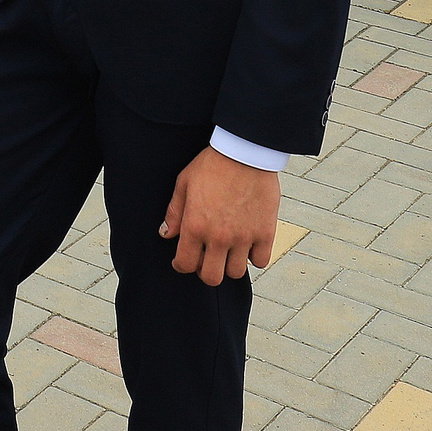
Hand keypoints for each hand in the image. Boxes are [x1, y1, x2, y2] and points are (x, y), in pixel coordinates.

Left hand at [160, 146, 278, 285]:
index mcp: (195, 226)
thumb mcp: (184, 184)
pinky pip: (260, 260)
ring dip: (229, 264)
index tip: (183, 261)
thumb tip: (166, 234)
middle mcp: (219, 237)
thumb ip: (175, 213)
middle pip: (212, 277)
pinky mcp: (266, 233)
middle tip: (206, 259)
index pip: (185, 264)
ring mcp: (244, 237)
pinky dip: (254, 257)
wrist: (245, 153)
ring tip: (227, 251)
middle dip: (205, 271)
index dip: (182, 266)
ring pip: (236, 272)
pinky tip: (247, 245)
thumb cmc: (211, 165)